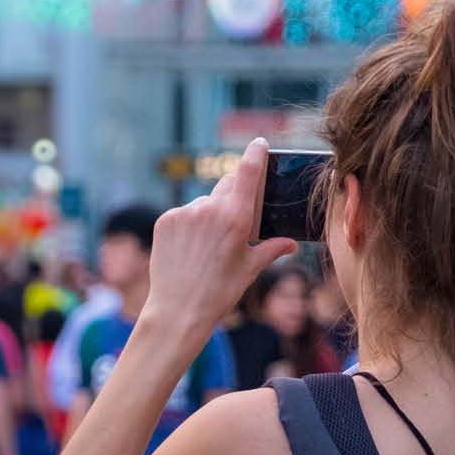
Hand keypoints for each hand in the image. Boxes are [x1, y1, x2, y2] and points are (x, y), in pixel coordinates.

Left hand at [146, 138, 300, 343]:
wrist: (178, 311)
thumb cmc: (219, 292)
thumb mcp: (250, 269)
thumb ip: (271, 249)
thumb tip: (290, 243)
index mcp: (235, 217)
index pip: (247, 171)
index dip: (255, 153)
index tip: (259, 143)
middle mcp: (208, 209)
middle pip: (226, 185)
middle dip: (234, 196)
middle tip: (234, 221)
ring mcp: (184, 213)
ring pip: (204, 202)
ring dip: (210, 214)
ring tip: (208, 246)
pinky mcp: (165, 220)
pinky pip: (183, 214)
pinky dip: (189, 225)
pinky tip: (190, 248)